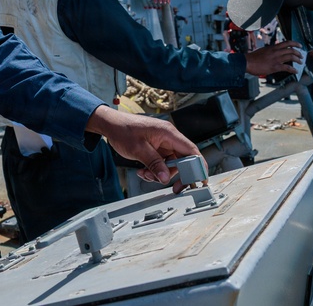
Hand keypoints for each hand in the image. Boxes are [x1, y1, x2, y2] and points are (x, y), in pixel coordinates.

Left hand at [85, 105, 201, 192]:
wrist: (111, 125)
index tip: (201, 180)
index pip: (191, 150)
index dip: (198, 165)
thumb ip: (154, 164)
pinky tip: (144, 172)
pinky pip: (162, 164)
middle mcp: (169, 138)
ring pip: (172, 164)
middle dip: (177, 175)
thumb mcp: (139, 149)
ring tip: (146, 175)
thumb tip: (165, 178)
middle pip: (183, 160)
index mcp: (168, 133)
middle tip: (175, 188)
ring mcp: (163, 144)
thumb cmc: (123, 130)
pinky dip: (155, 171)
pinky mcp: (157, 149)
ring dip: (161, 174)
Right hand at [244, 40, 302, 76]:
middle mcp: (276, 52)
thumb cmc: (253, 57)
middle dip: (298, 53)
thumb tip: (275, 52)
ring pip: (291, 57)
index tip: (299, 45)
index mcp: (273, 47)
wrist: (247, 62)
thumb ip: (271, 51)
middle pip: (291, 50)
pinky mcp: (274, 67)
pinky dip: (293, 69)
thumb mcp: (263, 50)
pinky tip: (295, 71)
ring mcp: (276, 59)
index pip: (287, 43)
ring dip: (297, 60)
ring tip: (300, 62)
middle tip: (301, 56)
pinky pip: (287, 67)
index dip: (295, 43)